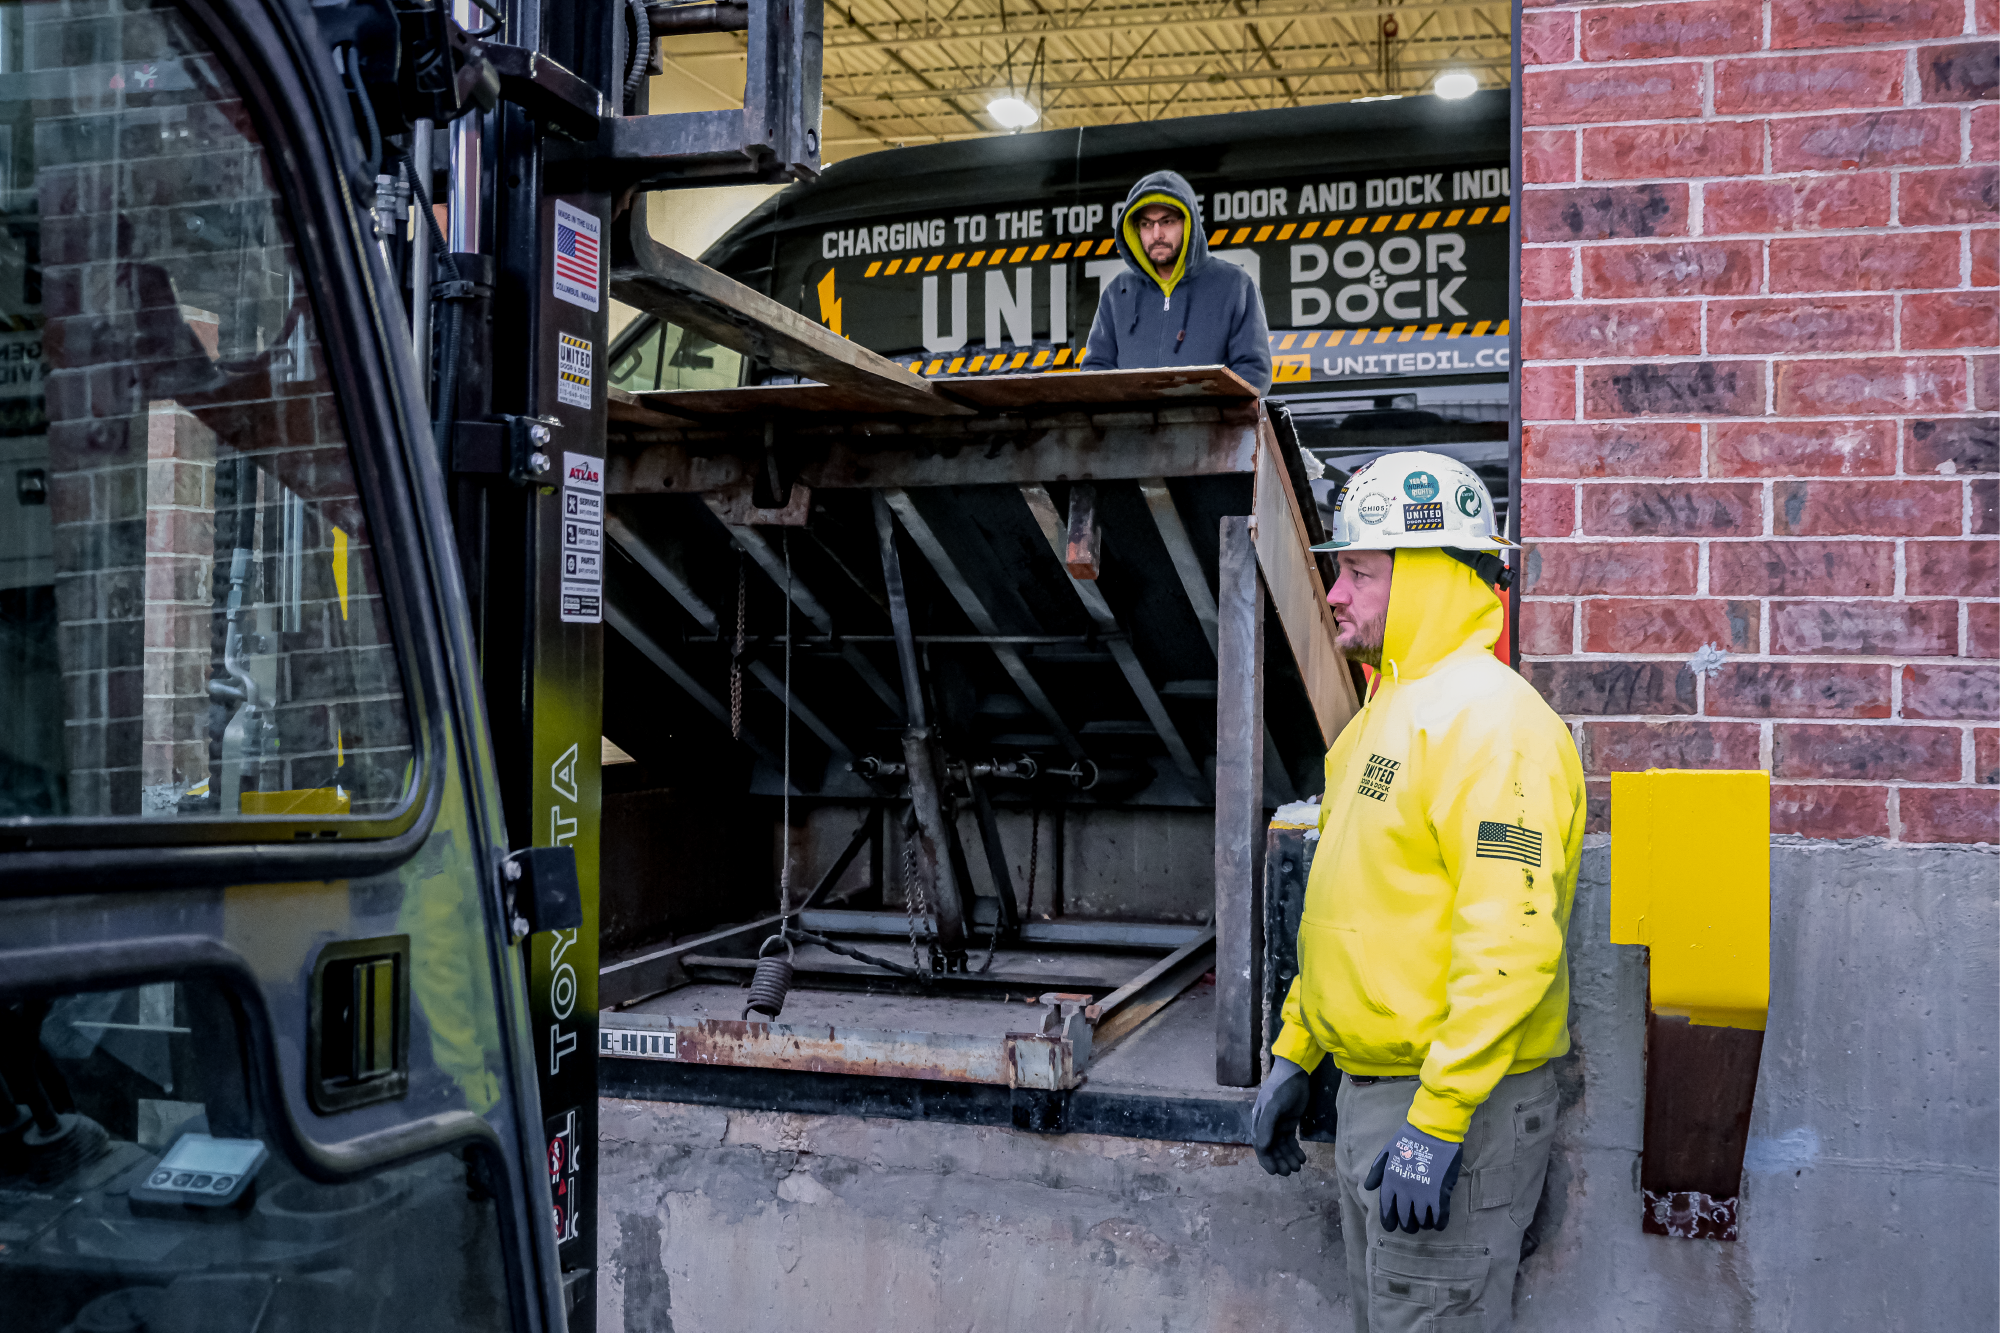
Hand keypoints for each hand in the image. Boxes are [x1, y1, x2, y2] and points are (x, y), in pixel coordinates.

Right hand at [1250, 1057, 1310, 1175]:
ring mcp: (1278, 1125)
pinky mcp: (1289, 1123)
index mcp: (1259, 1121)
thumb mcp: (1273, 1106)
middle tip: (1291, 1171)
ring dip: (1289, 1157)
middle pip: (1272, 1149)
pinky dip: (1295, 1150)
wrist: (1295, 1073)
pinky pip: (1290, 1141)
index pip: (1261, 1145)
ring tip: (1299, 1165)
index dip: (1267, 1160)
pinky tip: (1302, 1157)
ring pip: (1282, 1147)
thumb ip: (1267, 1126)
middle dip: (1280, 1161)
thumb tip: (1263, 1148)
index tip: (1275, 1171)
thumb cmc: (1281, 1088)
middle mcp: (1267, 1125)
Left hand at [1363, 1123, 1462, 1232]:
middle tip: (1412, 1224)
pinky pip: (1439, 1217)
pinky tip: (1438, 1222)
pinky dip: (1438, 1223)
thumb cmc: (1408, 1140)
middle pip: (1405, 1219)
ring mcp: (1422, 1194)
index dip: (1389, 1222)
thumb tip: (1369, 1188)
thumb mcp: (1387, 1153)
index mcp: (1390, 1182)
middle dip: (1408, 1225)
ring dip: (1423, 1224)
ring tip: (1426, 1221)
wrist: (1432, 1131)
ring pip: (1422, 1221)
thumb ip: (1377, 1171)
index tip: (1392, 1227)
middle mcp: (1404, 1192)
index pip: (1387, 1210)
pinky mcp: (1439, 1194)